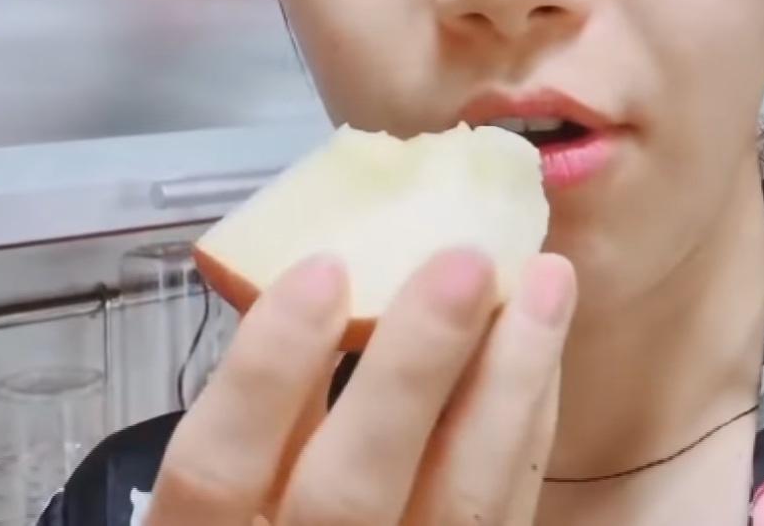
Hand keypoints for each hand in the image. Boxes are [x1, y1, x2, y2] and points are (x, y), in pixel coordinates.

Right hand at [146, 247, 576, 524]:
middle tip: (466, 261)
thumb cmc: (278, 508)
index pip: (216, 470)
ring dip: (509, 384)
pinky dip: (528, 424)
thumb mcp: (244, 475)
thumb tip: (325, 275)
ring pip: (460, 508)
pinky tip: (542, 349)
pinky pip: (507, 510)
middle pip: (349, 494)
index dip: (263, 372)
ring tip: (547, 281)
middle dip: (410, 370)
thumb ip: (274, 402)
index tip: (321, 268)